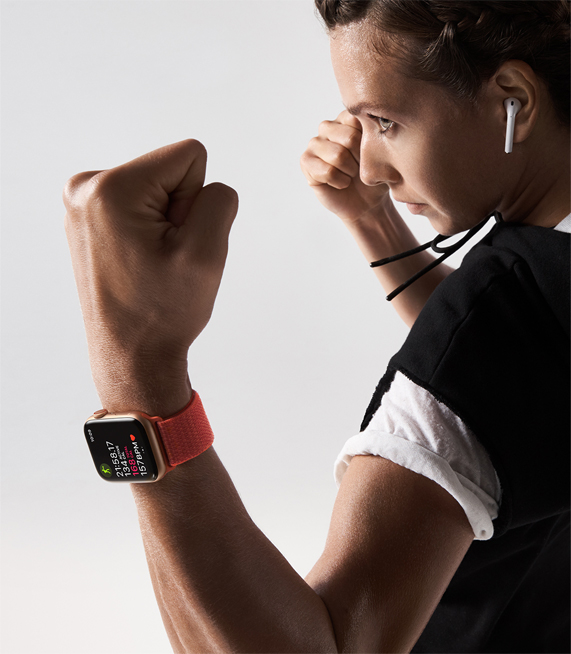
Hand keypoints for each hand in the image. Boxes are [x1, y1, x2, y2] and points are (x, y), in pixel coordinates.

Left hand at [63, 139, 237, 412]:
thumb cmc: (163, 312)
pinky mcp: (88, 218)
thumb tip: (211, 186)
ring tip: (151, 263)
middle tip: (164, 259)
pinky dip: (148, 230)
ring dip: (165, 224)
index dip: (197, 202)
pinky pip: (140, 205)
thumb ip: (220, 200)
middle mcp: (86, 187)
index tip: (177, 243)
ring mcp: (82, 203)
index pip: (190, 156)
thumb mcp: (206, 253)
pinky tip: (140, 263)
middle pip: (170, 171)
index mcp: (111, 188)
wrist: (131, 355)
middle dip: (179, 212)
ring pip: (156, 189)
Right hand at [300, 110, 390, 224]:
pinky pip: (327, 171)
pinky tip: (341, 183)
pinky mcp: (306, 162)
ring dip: (350, 171)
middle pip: (349, 138)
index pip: (358, 119)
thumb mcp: (384, 153)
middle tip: (360, 168)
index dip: (368, 142)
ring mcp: (314, 144)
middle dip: (360, 160)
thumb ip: (378, 133)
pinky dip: (340, 181)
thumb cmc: (375, 176)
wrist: (366, 203)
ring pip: (337, 155)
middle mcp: (327, 127)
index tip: (371, 153)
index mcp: (346, 118)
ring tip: (351, 175)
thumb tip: (376, 122)